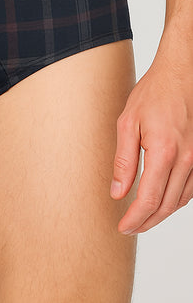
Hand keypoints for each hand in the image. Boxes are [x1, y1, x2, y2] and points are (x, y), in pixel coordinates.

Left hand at [110, 35, 192, 234]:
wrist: (182, 74)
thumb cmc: (154, 93)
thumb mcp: (128, 123)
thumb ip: (123, 160)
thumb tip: (117, 192)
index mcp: (164, 152)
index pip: (149, 199)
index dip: (135, 218)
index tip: (123, 227)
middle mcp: (187, 160)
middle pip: (166, 206)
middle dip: (147, 222)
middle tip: (130, 228)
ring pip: (181, 200)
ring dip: (161, 213)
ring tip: (142, 218)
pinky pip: (191, 189)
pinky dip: (175, 200)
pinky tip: (162, 200)